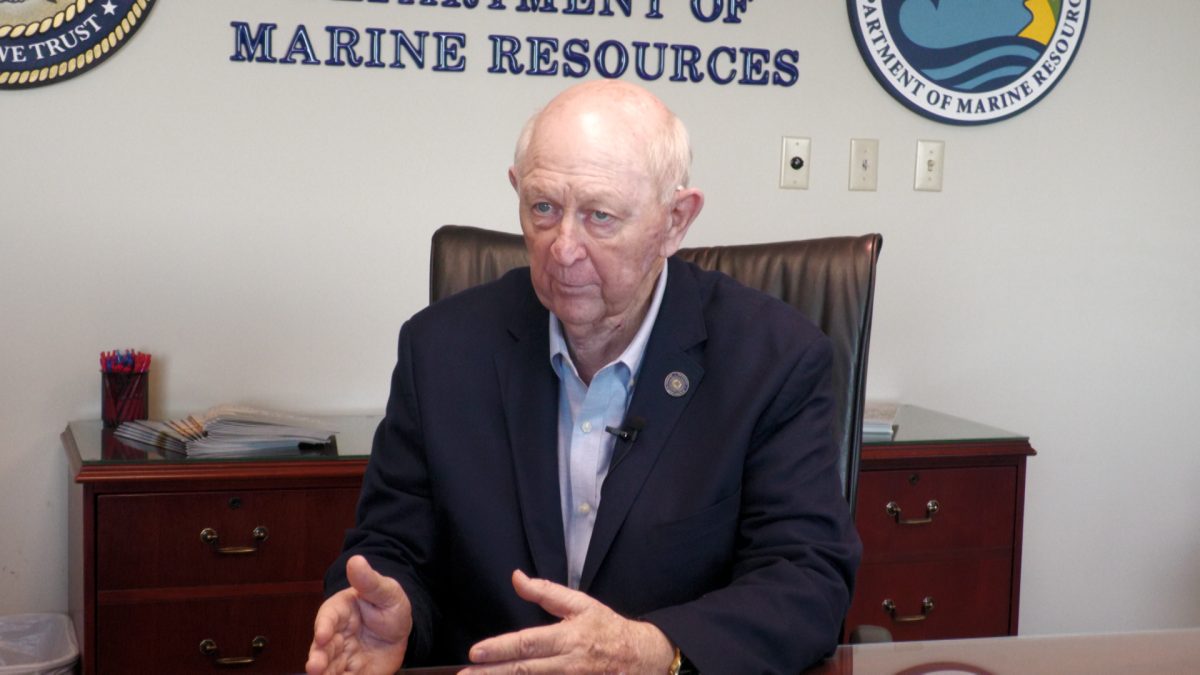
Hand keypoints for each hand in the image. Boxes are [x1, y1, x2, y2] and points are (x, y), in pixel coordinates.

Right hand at [306, 555, 412, 674]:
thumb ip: (369, 580)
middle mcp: (337, 634)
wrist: (401, 629)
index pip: (328, 617)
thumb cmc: (389, 604)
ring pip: (330, 666)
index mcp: (340, 610)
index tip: (323, 636)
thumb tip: (356, 560)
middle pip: (324, 647)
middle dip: (318, 657)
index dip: (323, 626)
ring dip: (325, 673)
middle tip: (315, 667)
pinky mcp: (353, 672)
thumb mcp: (386, 591)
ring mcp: (344, 655)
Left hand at [464, 570, 673, 673]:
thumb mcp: (580, 604)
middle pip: (523, 671)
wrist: (643, 657)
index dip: (500, 649)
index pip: (527, 644)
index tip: (474, 653)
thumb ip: (546, 592)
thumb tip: (516, 577)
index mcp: (567, 638)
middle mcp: (568, 664)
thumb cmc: (607, 628)